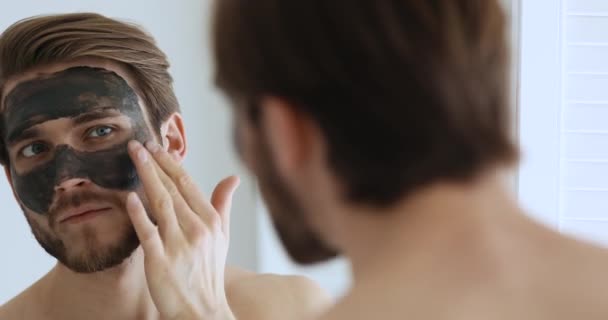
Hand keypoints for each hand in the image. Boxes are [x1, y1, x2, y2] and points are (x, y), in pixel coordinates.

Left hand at [126, 140, 238, 319]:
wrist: (201, 310)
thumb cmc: (209, 272)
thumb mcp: (222, 237)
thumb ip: (223, 204)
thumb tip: (233, 178)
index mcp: (210, 221)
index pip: (188, 184)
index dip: (171, 163)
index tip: (156, 146)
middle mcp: (196, 229)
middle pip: (173, 189)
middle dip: (154, 163)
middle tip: (138, 144)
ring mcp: (178, 245)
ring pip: (160, 204)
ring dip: (146, 177)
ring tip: (133, 157)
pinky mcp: (160, 261)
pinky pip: (148, 232)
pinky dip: (139, 213)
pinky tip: (130, 197)